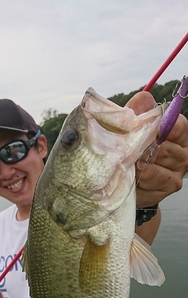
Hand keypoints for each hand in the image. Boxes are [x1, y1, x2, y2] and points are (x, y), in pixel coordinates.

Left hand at [126, 91, 187, 207]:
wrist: (128, 179)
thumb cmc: (132, 147)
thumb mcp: (133, 125)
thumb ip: (139, 111)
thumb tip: (144, 98)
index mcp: (180, 134)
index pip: (176, 126)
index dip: (156, 127)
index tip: (141, 129)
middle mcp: (183, 155)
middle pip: (162, 149)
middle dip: (140, 148)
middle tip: (124, 149)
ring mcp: (175, 175)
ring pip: (152, 168)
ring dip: (134, 166)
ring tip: (124, 163)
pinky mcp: (164, 191)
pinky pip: (146, 184)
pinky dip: (134, 181)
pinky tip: (129, 178)